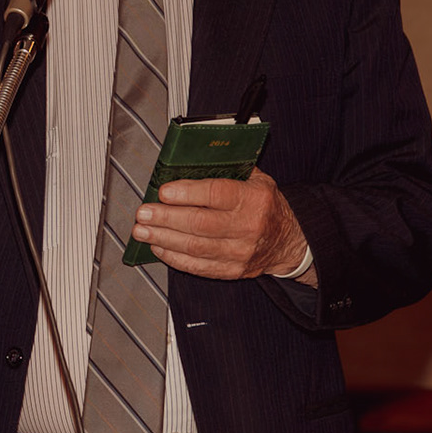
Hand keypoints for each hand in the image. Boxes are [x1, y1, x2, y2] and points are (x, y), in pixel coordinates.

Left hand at [130, 169, 315, 284]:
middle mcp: (247, 227)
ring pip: (195, 247)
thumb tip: (188, 161)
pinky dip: (173, 257)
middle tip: (144, 213)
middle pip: (200, 224)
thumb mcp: (257, 180)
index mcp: (253, 199)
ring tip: (142, 231)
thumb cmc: (266, 206)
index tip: (164, 191)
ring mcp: (239, 252)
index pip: (216, 195)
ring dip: (163, 239)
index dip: (187, 193)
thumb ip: (228, 170)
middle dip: (166, 218)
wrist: (289, 241)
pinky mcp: (232, 271)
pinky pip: (197, 267)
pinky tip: (158, 247)